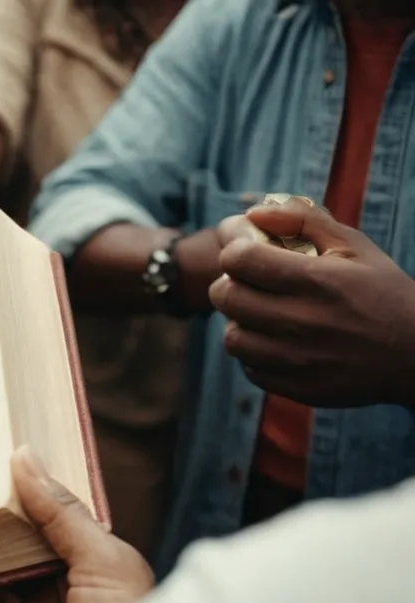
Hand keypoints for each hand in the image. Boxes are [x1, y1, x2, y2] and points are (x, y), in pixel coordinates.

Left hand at [210, 197, 414, 405]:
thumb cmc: (381, 291)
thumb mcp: (354, 246)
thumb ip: (302, 220)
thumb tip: (253, 211)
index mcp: (318, 280)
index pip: (239, 260)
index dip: (234, 251)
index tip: (247, 254)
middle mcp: (304, 322)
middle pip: (226, 297)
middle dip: (230, 284)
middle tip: (249, 284)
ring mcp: (298, 360)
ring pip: (232, 337)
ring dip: (241, 322)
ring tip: (264, 314)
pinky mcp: (297, 388)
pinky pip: (250, 368)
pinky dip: (257, 354)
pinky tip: (279, 342)